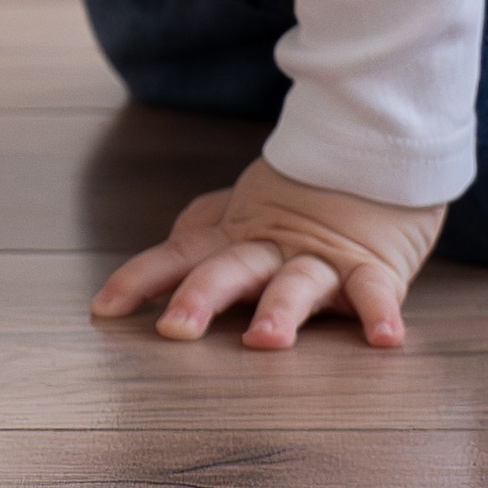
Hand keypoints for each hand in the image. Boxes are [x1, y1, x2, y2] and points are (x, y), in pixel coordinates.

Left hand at [91, 158, 444, 351]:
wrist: (377, 147)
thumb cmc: (306, 190)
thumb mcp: (247, 207)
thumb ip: (206, 226)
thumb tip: (164, 249)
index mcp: (238, 236)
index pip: (180, 255)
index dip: (140, 279)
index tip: (103, 309)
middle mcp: (272, 248)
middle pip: (231, 269)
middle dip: (202, 296)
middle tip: (175, 328)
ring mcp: (322, 257)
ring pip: (297, 283)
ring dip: (279, 311)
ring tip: (264, 340)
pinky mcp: (372, 265)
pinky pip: (375, 290)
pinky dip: (380, 311)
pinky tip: (384, 338)